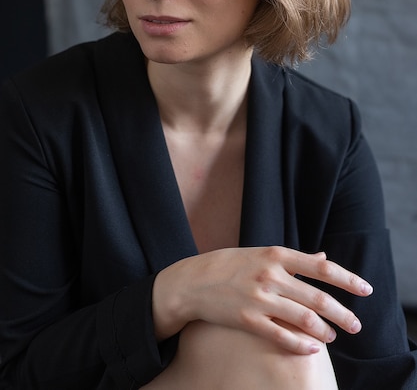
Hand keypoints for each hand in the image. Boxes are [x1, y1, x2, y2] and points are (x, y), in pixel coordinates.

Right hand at [152, 246, 372, 354]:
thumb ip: (293, 260)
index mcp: (275, 255)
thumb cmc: (229, 265)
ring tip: (333, 336)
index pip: (321, 268)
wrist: (192, 281)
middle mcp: (270, 275)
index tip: (365, 290)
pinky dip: (300, 344)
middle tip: (356, 325)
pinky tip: (312, 348)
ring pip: (303, 318)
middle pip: (317, 297)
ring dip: (323, 330)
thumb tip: (323, 258)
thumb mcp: (260, 254)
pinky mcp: (247, 319)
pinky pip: (281, 335)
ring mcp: (259, 298)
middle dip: (342, 313)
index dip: (347, 279)